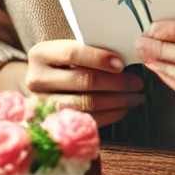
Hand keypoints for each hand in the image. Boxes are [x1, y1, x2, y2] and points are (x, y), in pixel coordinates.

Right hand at [25, 39, 144, 127]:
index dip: (99, 58)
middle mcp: (36, 80)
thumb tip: (127, 56)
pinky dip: (111, 115)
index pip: (73, 53)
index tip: (122, 64)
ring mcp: (42, 105)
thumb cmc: (63, 64)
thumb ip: (90, 50)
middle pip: (83, 81)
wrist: (42, 86)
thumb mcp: (69, 50)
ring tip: (136, 97)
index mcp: (41, 54)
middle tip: (138, 83)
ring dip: (118, 101)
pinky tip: (124, 108)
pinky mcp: (54, 124)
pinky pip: (88, 120)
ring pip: (87, 104)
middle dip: (117, 83)